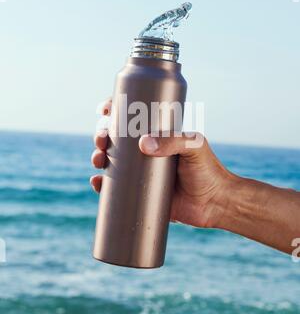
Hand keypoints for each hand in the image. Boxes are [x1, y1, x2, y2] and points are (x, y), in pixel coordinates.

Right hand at [90, 97, 234, 228]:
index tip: (105, 110)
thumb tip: (142, 144)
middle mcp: (147, 151)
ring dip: (98, 156)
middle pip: (116, 138)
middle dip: (101, 135)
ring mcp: (142, 172)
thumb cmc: (209, 170)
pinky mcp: (139, 193)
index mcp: (158, 134)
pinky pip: (115, 187)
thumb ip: (174, 141)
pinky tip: (97, 182)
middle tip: (101, 139)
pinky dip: (102, 184)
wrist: (215, 204)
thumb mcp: (195, 147)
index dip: (115, 111)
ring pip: (111, 160)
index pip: (132, 117)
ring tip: (98, 159)